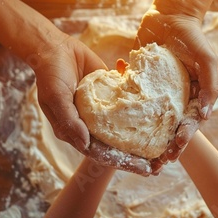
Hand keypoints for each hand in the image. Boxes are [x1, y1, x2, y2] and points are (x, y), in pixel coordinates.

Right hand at [33, 35, 152, 175]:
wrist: (56, 48)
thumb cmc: (51, 75)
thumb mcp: (56, 98)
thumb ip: (69, 121)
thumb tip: (86, 145)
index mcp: (76, 131)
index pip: (102, 153)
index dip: (123, 163)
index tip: (145, 170)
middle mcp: (91, 124)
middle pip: (117, 145)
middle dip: (139, 156)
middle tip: (162, 164)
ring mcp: (102, 110)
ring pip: (125, 127)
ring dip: (144, 136)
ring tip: (167, 144)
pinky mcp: (111, 93)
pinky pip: (129, 103)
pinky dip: (142, 109)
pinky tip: (162, 115)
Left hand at [135, 10, 217, 171]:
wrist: (170, 15)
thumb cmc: (192, 37)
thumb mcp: (207, 59)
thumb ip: (210, 85)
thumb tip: (206, 116)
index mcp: (193, 97)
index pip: (188, 124)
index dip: (182, 140)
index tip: (173, 153)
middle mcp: (174, 98)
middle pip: (168, 128)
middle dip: (162, 146)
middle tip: (154, 162)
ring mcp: (156, 92)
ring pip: (149, 119)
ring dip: (143, 136)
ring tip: (133, 151)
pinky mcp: (139, 82)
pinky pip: (132, 98)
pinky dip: (126, 107)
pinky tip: (116, 120)